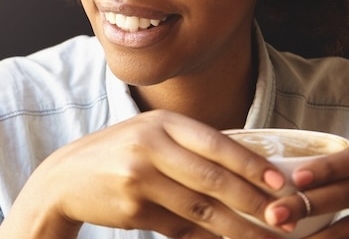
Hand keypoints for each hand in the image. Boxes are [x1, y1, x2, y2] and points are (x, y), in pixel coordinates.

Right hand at [0, 110, 287, 238]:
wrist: (64, 179)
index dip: (253, 165)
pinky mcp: (132, 207)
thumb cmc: (119, 157)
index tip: (282, 184)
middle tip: (283, 217)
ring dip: (237, 227)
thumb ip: (192, 150)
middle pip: (213, 178)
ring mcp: (138, 177)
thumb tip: (251, 173)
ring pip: (200, 208)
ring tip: (263, 237)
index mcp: (162, 122)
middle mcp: (150, 145)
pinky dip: (204, 236)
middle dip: (253, 201)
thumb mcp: (151, 138)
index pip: (218, 143)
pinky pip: (179, 226)